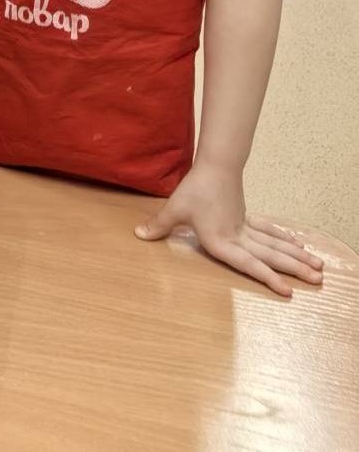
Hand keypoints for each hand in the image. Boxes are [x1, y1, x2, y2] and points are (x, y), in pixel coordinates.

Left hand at [135, 161, 324, 296]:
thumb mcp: (175, 209)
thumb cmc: (195, 190)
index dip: (267, 278)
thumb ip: (159, 226)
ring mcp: (245, 227)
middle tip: (319, 280)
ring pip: (275, 245)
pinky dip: (283, 239)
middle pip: (270, 256)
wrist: (214, 166)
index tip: (287, 291)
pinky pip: (269, 231)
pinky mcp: (246, 217)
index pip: (247, 264)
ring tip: (319, 267)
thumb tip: (139, 235)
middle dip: (294, 269)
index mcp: (221, 241)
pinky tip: (298, 244)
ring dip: (296, 256)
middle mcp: (238, 237)